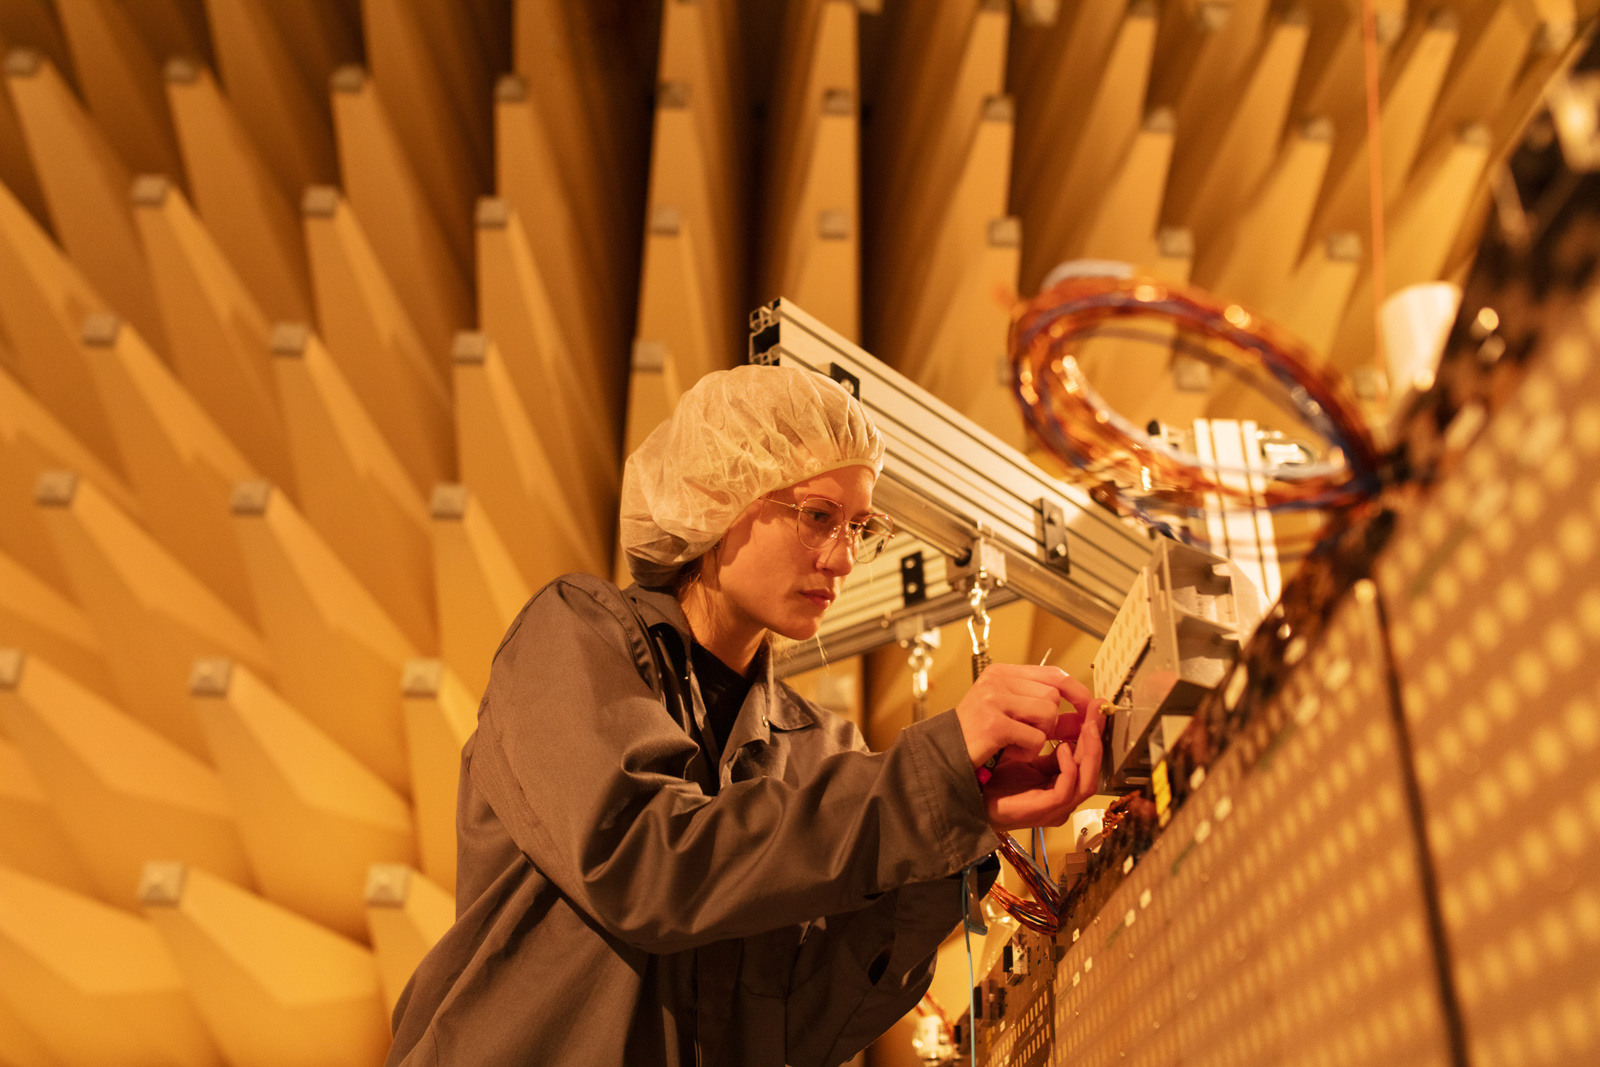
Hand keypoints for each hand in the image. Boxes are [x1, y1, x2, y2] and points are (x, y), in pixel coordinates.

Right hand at [953, 663, 1096, 771]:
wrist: (944, 755)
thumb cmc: (977, 737)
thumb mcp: (1012, 717)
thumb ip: (1046, 714)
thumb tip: (1083, 717)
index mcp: (1002, 673)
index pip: (1053, 674)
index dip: (1076, 692)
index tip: (1088, 707)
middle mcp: (997, 680)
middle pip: (1053, 696)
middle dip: (1051, 722)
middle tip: (1033, 735)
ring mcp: (994, 699)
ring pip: (1047, 714)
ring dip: (1040, 736)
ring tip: (1018, 743)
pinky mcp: (994, 723)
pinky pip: (1036, 738)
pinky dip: (1028, 750)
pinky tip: (1011, 752)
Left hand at [981, 702, 1104, 829]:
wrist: (973, 797)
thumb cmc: (997, 780)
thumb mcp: (1029, 756)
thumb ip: (1051, 745)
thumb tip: (1072, 720)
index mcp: (1063, 786)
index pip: (1088, 761)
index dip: (1095, 735)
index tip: (1095, 709)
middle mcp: (1065, 798)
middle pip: (1093, 770)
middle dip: (1097, 739)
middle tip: (1096, 713)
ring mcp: (1056, 808)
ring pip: (1088, 782)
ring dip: (1091, 752)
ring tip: (1087, 727)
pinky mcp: (1043, 810)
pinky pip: (1066, 790)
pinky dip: (1070, 768)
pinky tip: (1064, 748)